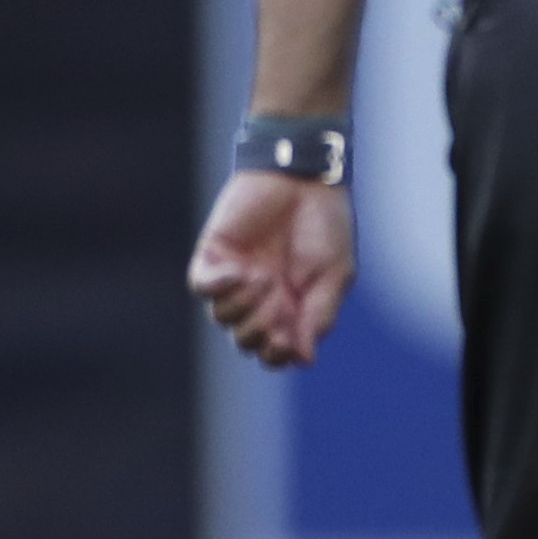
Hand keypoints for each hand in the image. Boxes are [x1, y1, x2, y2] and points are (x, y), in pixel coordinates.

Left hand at [187, 172, 355, 367]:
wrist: (303, 179)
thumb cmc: (326, 225)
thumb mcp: (335, 275)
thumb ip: (320, 315)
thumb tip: (305, 359)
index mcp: (293, 307)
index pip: (275, 350)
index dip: (278, 353)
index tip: (288, 339)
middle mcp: (261, 298)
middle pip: (246, 340)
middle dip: (261, 330)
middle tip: (279, 301)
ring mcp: (235, 278)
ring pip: (222, 317)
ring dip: (244, 306)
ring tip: (265, 277)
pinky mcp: (214, 255)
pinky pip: (202, 287)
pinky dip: (218, 287)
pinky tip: (240, 272)